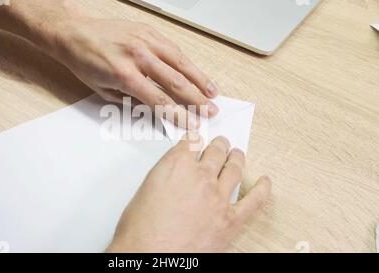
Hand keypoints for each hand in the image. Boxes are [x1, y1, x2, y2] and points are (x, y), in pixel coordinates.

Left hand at [53, 17, 219, 127]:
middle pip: (175, 82)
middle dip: (196, 100)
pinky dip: (187, 62)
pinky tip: (196, 72)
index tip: (192, 124)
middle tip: (210, 111)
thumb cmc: (85, 62)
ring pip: (180, 62)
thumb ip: (130, 100)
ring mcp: (145, 40)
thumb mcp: (103, 90)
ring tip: (212, 93)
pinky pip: (173, 48)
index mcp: (125, 75)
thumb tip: (153, 108)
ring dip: (199, 79)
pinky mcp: (148, 31)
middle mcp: (138, 56)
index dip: (179, 114)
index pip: (159, 100)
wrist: (74, 33)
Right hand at [107, 133, 271, 252]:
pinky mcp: (231, 220)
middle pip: (214, 153)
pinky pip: (253, 201)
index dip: (195, 138)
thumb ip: (164, 176)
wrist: (152, 257)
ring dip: (236, 158)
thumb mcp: (145, 191)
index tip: (197, 138)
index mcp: (176, 166)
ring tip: (237, 154)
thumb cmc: (141, 230)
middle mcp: (200, 177)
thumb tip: (174, 176)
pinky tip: (264, 182)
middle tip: (221, 143)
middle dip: (218, 145)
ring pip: (233, 170)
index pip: (191, 143)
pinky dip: (262, 189)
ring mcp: (218, 198)